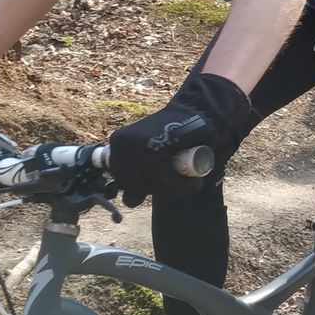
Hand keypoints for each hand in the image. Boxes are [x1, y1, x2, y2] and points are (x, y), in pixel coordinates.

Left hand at [108, 73, 252, 205]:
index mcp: (116, 145)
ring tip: (190, 183)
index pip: (123, 181)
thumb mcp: (151, 158)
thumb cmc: (178, 137)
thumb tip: (130, 201)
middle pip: (134, 186)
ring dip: (172, 189)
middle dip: (159, 189)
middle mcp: (119, 144)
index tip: (162, 181)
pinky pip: (164, 178)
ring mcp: (132, 146)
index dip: (145, 187)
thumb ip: (139, 177)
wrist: (198, 112)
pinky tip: (193, 182)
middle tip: (181, 183)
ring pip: (148, 184)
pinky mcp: (149, 148)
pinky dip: (181, 184)